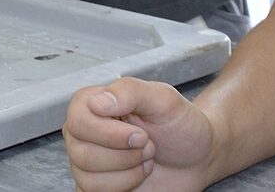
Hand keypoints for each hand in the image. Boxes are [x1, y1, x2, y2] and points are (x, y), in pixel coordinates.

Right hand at [64, 78, 215, 190]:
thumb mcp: (163, 98)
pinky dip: (123, 187)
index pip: (79, 121)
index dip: (111, 134)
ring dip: (127, 172)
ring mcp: (86, 160)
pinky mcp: (95, 184)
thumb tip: (98, 102)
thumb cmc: (179, 124)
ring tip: (145, 159)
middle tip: (148, 145)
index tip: (142, 134)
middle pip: (81, 153)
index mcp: (91, 102)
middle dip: (125, 155)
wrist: (196, 157)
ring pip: (88, 179)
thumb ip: (130, 91)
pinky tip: (137, 174)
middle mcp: (82, 131)